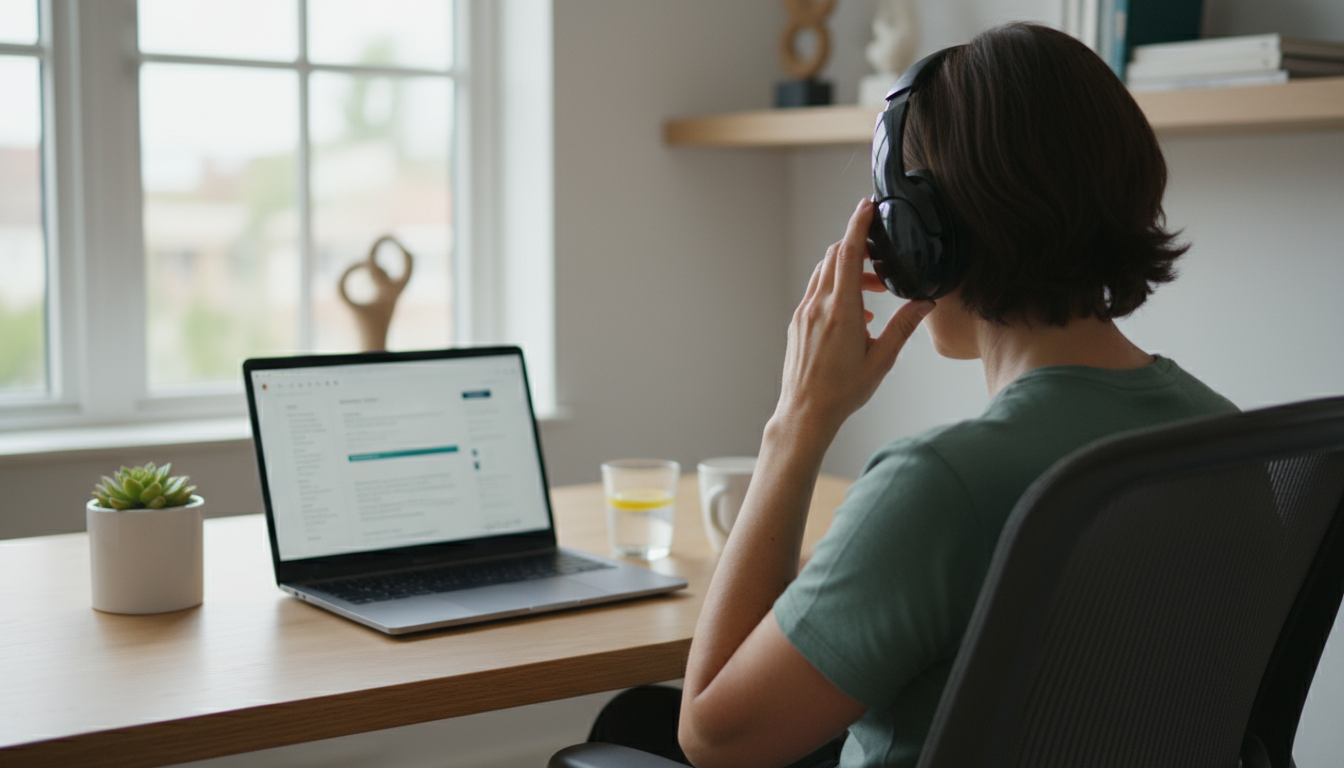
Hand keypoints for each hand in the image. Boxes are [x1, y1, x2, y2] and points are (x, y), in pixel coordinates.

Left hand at [774, 199, 934, 439]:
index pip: (849, 254)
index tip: (866, 205)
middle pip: (835, 256)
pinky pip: (816, 292)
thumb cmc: (841, 391)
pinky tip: (856, 314)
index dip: (858, 225)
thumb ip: (904, 326)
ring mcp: (803, 313)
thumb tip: (926, 303)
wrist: (805, 413)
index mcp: (841, 311)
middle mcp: (818, 306)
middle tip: (882, 255)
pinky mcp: (797, 323)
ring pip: (824, 273)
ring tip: (875, 291)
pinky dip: (836, 288)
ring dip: (849, 269)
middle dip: (859, 247)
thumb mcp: (882, 359)